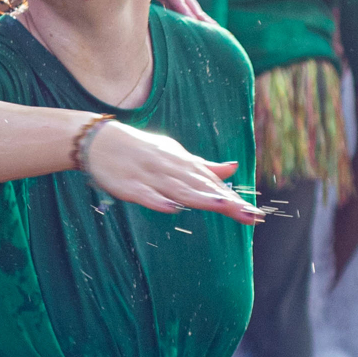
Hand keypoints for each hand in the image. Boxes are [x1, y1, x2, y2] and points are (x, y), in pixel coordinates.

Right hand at [81, 119, 262, 222]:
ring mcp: (150, 177)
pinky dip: (158, 200)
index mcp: (183, 163)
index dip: (235, 199)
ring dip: (199, 198)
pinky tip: (171, 207)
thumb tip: (234, 168)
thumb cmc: (142, 150)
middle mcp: (171, 169)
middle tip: (250, 215)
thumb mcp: (175, 155)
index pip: (213, 184)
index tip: (256, 214)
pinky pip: (146, 194)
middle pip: (201, 188)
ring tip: (221, 206)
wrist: (101, 141)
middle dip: (226, 202)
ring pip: (178, 189)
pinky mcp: (129, 186)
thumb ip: (204, 166)